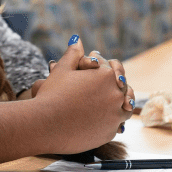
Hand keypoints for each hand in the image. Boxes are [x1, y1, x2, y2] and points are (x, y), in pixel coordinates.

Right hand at [31, 35, 133, 152]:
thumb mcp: (62, 69)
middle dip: (111, 82)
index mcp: (106, 75)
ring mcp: (116, 115)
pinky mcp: (111, 132)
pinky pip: (118, 123)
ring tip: (106, 101)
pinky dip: (112, 119)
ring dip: (117, 101)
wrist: (47, 125)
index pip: (108, 66)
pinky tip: (101, 117)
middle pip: (120, 85)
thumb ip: (73, 54)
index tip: (91, 66)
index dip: (98, 65)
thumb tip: (77, 39)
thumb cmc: (52, 94)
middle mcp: (116, 94)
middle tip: (100, 84)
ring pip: (124, 105)